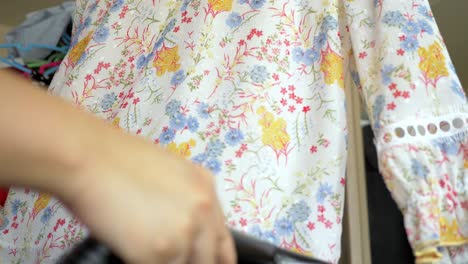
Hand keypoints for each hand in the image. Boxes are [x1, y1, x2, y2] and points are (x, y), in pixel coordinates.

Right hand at [60, 131, 235, 263]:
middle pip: (209, 260)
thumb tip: (183, 228)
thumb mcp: (169, 171)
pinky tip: (132, 255)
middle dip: (191, 263)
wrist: (90, 158)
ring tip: (146, 252)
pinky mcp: (161, 253)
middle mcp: (203, 211)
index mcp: (206, 189)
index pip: (224, 242)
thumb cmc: (116, 159)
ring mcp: (185, 233)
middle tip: (169, 257)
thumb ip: (185, 201)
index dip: (217, 260)